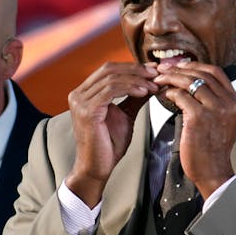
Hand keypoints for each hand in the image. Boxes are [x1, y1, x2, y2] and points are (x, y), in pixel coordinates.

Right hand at [64, 62, 158, 205]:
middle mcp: (78, 94)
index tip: (154, 69)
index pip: (109, 69)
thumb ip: (135, 96)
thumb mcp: (125, 114)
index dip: (133, 66)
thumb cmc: (109, 144)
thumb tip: (152, 80)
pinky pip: (111, 90)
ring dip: (137, 79)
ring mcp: (80, 101)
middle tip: (157, 73)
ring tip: (155, 85)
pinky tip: (144, 92)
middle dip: (137, 69)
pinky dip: (130, 88)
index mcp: (84, 92)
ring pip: (112, 78)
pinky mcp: (87, 111)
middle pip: (110, 69)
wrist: (97, 167)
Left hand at [153, 60, 235, 197]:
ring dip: (171, 77)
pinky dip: (169, 92)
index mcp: (235, 101)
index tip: (180, 66)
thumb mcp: (222, 121)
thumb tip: (194, 84)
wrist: (213, 171)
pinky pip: (181, 96)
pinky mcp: (199, 117)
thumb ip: (215, 101)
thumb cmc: (213, 148)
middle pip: (202, 73)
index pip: (216, 72)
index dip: (195, 66)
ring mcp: (215, 109)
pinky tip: (162, 95)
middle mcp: (228, 102)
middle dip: (180, 69)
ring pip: (190, 81)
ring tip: (159, 79)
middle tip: (163, 69)